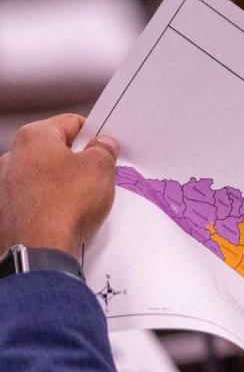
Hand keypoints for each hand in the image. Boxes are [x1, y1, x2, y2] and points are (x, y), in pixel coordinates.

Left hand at [0, 115, 119, 258]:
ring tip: (83, 201)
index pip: (72, 123)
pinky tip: (66, 215)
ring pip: (46, 174)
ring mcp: (7, 183)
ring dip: (65, 183)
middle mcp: (14, 155)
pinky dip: (52, 202)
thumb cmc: (65, 205)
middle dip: (79, 161)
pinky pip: (37, 197)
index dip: (94, 135)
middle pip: (57, 149)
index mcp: (35, 137)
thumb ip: (104, 150)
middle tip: (99, 177)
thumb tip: (103, 144)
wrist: (39, 248)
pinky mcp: (8, 207)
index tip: (106, 148)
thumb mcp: (100, 168)